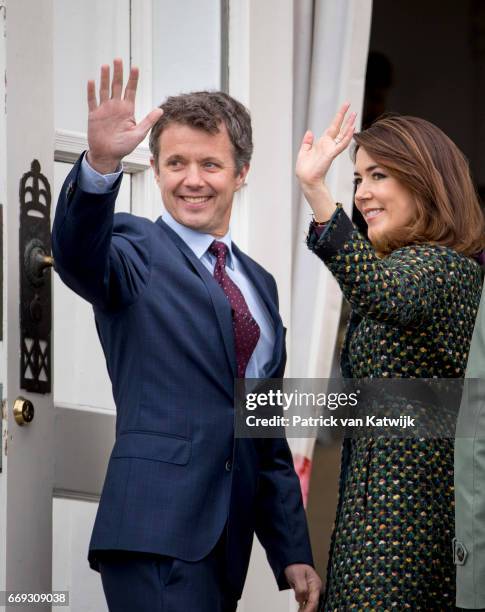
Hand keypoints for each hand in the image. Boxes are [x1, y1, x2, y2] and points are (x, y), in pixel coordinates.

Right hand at [86, 58, 162, 173]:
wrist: (108, 155)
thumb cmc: (123, 146)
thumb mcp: (139, 134)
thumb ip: (148, 121)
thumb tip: (160, 110)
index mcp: (127, 110)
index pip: (131, 90)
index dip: (133, 79)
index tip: (135, 67)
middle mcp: (116, 107)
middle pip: (117, 85)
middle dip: (118, 73)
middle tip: (119, 60)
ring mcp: (104, 109)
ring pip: (104, 89)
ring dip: (105, 78)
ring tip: (106, 66)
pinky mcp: (94, 114)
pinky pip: (92, 100)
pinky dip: (91, 91)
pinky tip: (92, 81)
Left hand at [284, 563, 321, 611]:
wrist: (293, 563)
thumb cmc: (296, 567)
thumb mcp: (298, 575)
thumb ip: (301, 588)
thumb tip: (302, 599)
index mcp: (316, 585)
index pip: (314, 601)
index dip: (309, 609)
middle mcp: (316, 590)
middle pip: (314, 605)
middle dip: (308, 610)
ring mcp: (312, 593)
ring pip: (310, 605)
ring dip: (306, 610)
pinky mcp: (307, 595)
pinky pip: (307, 604)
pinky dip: (304, 608)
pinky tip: (300, 610)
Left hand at [296, 102, 355, 191]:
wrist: (306, 179)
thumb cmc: (305, 169)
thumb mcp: (303, 152)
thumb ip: (307, 142)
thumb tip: (310, 131)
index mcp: (322, 143)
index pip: (332, 127)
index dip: (338, 117)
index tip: (343, 108)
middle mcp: (329, 145)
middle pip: (339, 128)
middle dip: (344, 117)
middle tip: (350, 105)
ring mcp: (331, 149)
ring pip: (343, 135)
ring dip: (349, 125)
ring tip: (354, 115)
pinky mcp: (331, 154)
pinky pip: (341, 144)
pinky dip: (347, 137)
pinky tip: (352, 129)